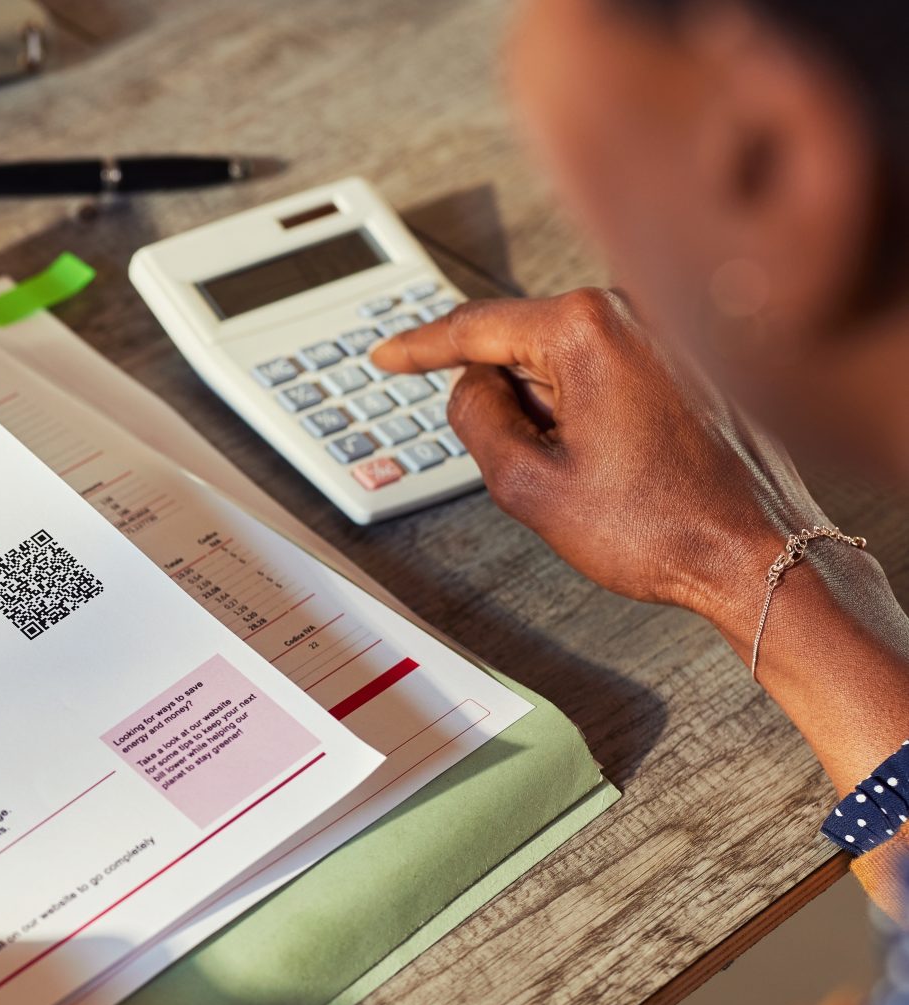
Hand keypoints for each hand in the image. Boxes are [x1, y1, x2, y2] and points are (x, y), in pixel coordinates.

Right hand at [371, 288, 832, 635]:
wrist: (753, 554)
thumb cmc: (660, 526)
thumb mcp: (528, 485)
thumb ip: (475, 421)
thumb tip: (472, 391)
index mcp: (587, 330)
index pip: (474, 328)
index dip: (419, 347)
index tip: (386, 355)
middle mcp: (632, 315)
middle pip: (520, 350)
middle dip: (508, 408)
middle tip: (536, 473)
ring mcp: (664, 335)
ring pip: (560, 368)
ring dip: (550, 420)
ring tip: (595, 483)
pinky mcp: (684, 361)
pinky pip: (603, 377)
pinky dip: (585, 418)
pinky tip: (617, 472)